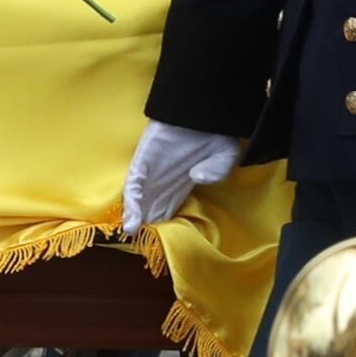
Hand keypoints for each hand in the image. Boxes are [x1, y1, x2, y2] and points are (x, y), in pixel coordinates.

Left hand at [120, 121, 241, 237]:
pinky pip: (133, 186)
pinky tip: (131, 222)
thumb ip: (217, 172)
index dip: (166, 225)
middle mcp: (165, 180)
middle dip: (148, 226)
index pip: (170, 208)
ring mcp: (153, 172)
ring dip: (136, 219)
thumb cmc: (212, 131)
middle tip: (143, 248)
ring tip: (133, 239)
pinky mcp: (143, 163)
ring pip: (139, 201)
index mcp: (182, 182)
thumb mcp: (225, 157)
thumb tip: (198, 178)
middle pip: (152, 208)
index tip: (162, 244)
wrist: (200, 108)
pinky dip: (131, 204)